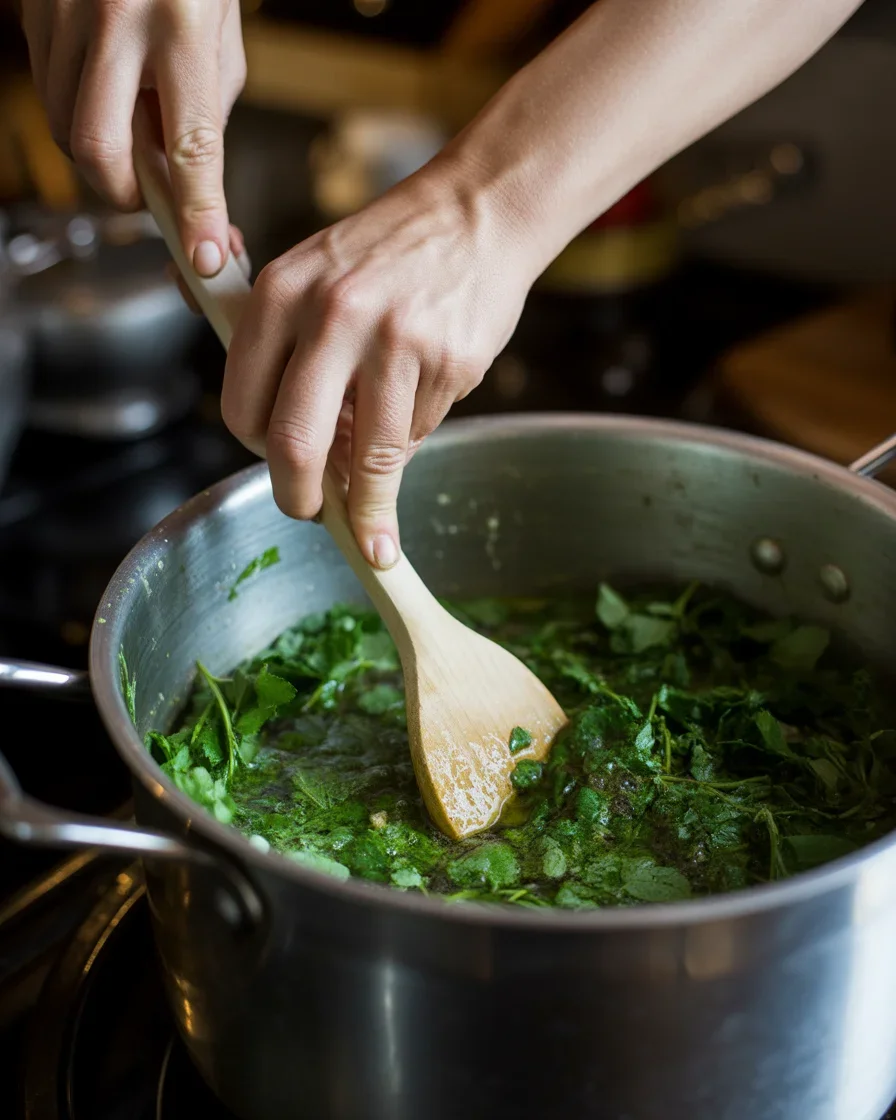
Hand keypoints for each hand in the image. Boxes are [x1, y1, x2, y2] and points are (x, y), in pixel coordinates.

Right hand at [21, 0, 245, 276]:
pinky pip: (49, 92)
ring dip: (102, 151)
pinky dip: (77, 111)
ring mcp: (65, 14)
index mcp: (182, 28)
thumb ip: (204, 116)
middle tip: (148, 195)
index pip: (190, 147)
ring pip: (65, 127)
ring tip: (133, 118)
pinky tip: (107, 88)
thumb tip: (188, 187)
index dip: (197, 213)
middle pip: (98, 149)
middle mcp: (117, 20)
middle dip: (123, 193)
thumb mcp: (220, 40)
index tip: (205, 257)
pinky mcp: (34, 12)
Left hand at [221, 156, 532, 568]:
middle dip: (298, 500)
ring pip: (370, 457)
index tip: (272, 466)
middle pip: (295, 444)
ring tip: (372, 536)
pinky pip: (418, 432)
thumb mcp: (311, 272)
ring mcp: (395, 341)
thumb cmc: (387, 251)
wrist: (475, 213)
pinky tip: (415, 406)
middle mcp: (332, 315)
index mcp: (282, 293)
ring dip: (369, 510)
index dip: (255, 450)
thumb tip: (281, 446)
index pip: (244, 404)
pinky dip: (410, 438)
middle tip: (309, 516)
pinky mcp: (448, 362)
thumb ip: (284, 348)